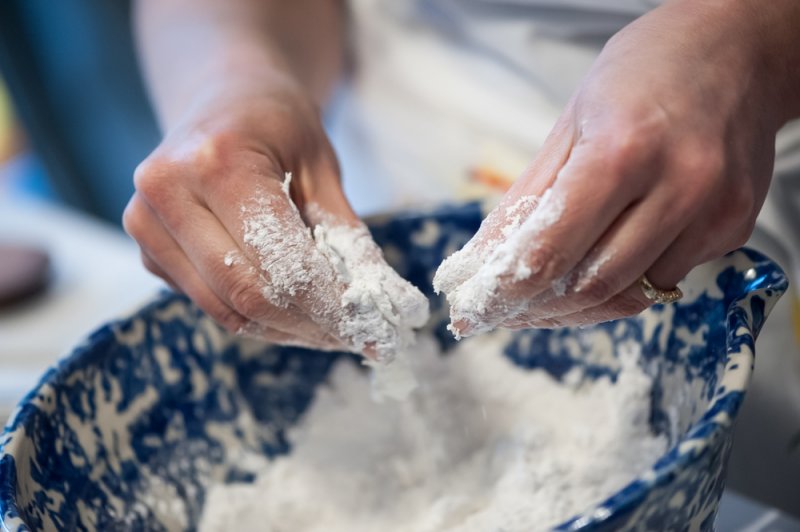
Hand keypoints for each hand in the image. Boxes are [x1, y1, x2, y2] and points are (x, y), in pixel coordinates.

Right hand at [124, 74, 426, 353]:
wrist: (221, 97)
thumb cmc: (278, 124)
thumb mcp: (323, 167)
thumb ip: (347, 237)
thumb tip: (383, 306)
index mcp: (219, 161)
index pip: (279, 260)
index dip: (328, 305)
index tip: (370, 328)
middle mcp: (168, 192)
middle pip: (246, 292)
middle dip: (308, 325)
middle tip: (354, 336)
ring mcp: (146, 223)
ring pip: (224, 309)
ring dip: (284, 330)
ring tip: (328, 328)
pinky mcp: (147, 249)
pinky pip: (210, 304)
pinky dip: (257, 318)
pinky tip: (292, 312)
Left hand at [434, 0, 786, 334]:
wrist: (736, 52)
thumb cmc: (642, 76)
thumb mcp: (569, 125)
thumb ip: (526, 200)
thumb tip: (483, 262)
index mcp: (621, 152)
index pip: (549, 253)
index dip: (504, 293)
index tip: (475, 310)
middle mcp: (677, 186)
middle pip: (591, 286)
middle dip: (537, 309)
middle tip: (503, 310)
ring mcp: (714, 212)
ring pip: (630, 295)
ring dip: (578, 305)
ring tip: (543, 294)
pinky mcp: (734, 228)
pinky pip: (665, 278)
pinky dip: (624, 281)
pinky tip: (604, 257)